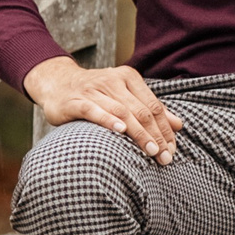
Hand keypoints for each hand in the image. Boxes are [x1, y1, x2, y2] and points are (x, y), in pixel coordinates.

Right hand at [25, 57, 182, 163]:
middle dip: (155, 135)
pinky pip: (93, 110)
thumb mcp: (124, 96)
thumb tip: (178, 125)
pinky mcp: (75, 101)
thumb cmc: (96, 93)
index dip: (165, 128)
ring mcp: (93, 90)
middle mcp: (113, 81)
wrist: (57, 82)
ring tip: (151, 151)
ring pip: (122, 111)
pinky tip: (120, 130)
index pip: (154, 106)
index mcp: (129, 78)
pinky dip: (108, 119)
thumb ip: (150, 108)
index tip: (172, 149)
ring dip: (138, 133)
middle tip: (165, 157)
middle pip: (141, 111)